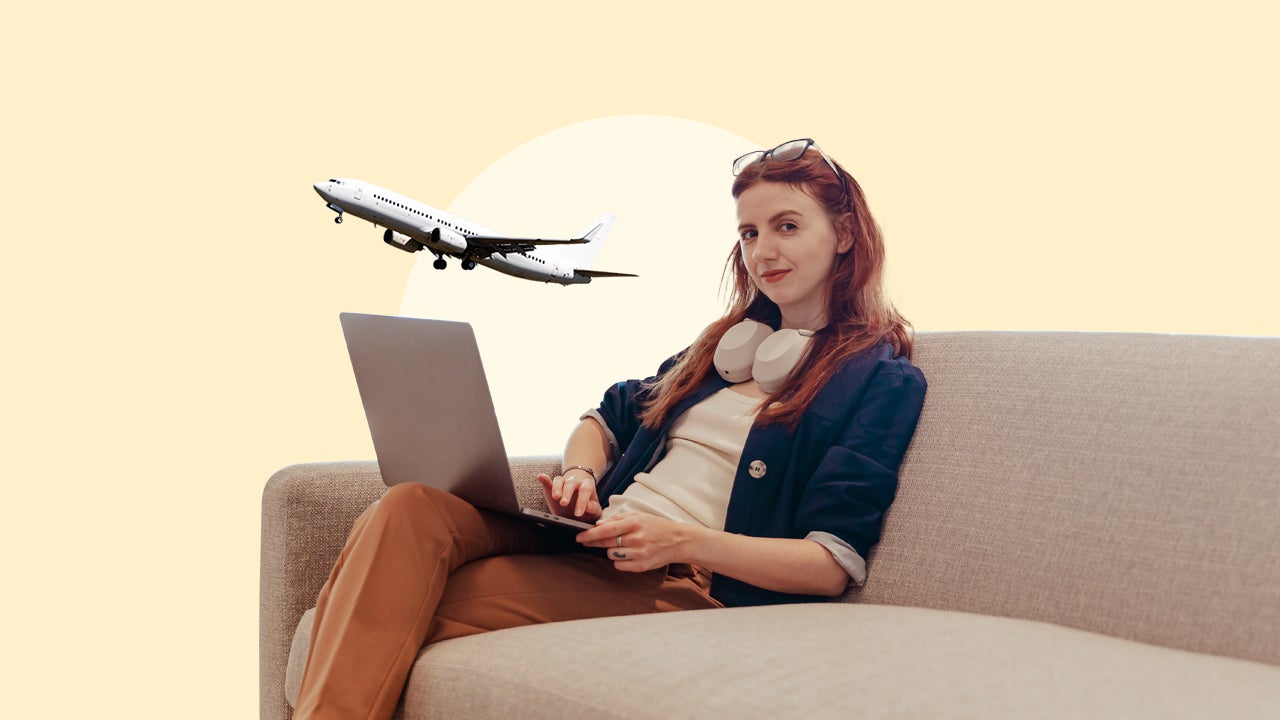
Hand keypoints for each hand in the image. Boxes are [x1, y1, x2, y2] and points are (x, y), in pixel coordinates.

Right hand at [537, 472, 601, 522]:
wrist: (577, 506)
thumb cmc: (587, 509)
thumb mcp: (594, 512)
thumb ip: (594, 509)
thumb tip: (588, 506)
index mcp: (587, 486)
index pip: (585, 491)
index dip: (582, 501)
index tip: (578, 514)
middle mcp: (575, 482)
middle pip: (571, 484)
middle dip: (567, 493)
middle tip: (564, 504)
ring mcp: (564, 483)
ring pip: (559, 481)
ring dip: (556, 488)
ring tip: (555, 497)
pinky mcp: (553, 486)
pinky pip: (549, 481)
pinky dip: (544, 479)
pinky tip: (540, 477)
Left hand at [577, 512, 702, 571]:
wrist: (679, 541)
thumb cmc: (657, 527)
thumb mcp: (639, 516)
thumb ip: (618, 520)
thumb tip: (598, 525)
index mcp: (634, 523)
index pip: (606, 530)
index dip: (590, 534)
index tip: (579, 536)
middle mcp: (636, 538)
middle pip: (606, 543)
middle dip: (594, 542)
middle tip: (586, 541)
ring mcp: (639, 553)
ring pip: (611, 554)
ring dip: (612, 550)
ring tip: (624, 545)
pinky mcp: (642, 566)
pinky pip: (619, 565)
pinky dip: (620, 560)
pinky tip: (629, 554)